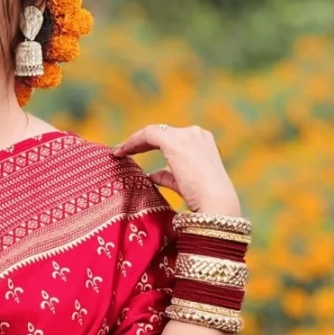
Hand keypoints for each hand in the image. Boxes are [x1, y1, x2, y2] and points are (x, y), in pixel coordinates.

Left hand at [111, 123, 240, 215]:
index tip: (132, 154)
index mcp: (202, 142)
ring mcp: (186, 135)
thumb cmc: (203, 199)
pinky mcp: (175, 142)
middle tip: (121, 152)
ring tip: (118, 153)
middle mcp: (195, 134)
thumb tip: (151, 175)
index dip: (150, 144)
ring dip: (133, 142)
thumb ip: (168, 175)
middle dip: (139, 142)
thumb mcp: (183, 184)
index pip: (171, 138)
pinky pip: (148, 135)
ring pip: (152, 133)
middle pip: (161, 133)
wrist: (215, 202)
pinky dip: (133, 142)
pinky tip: (121, 152)